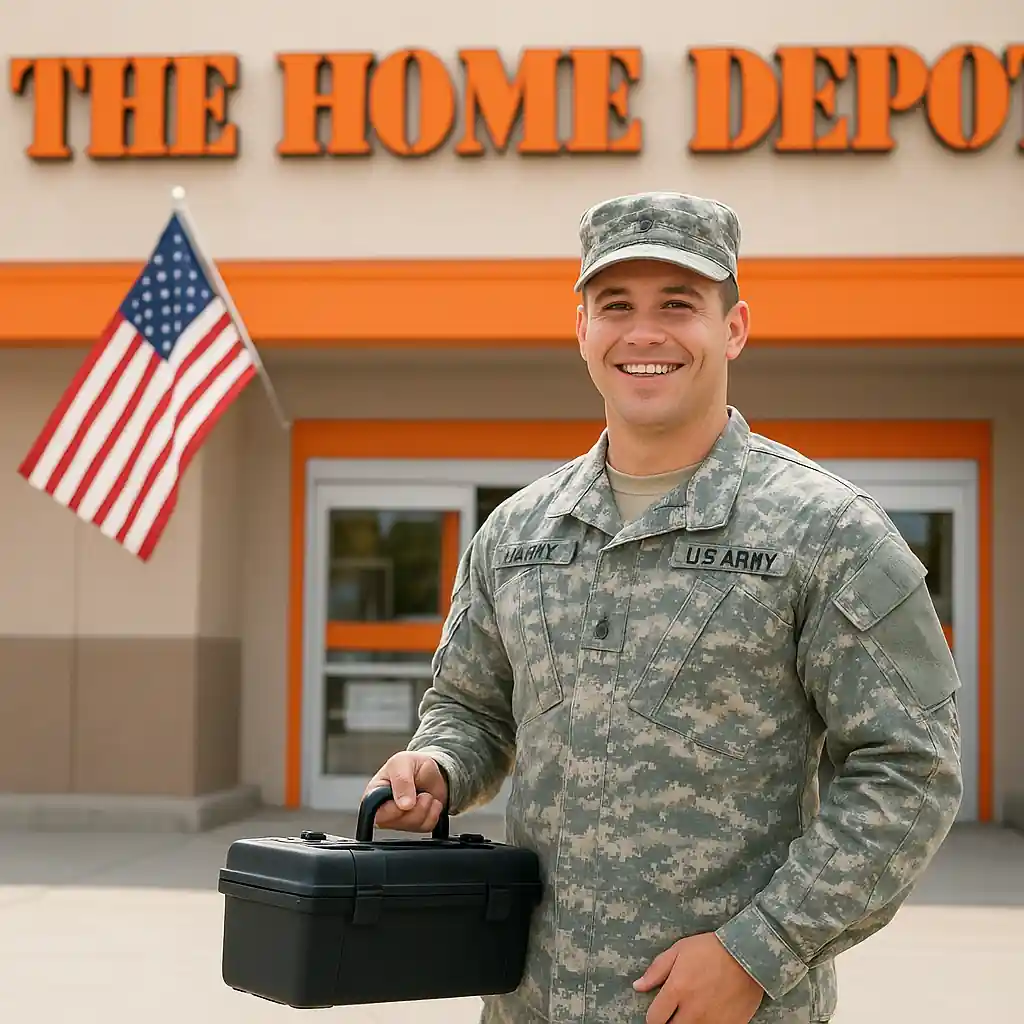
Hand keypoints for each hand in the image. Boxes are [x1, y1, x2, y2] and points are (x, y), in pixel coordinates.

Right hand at [363, 752, 448, 832]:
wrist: (429, 768)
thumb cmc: (409, 764)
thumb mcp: (403, 763)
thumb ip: (402, 781)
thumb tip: (403, 805)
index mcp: (374, 796)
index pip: (379, 815)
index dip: (395, 810)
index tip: (408, 801)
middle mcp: (385, 812)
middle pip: (398, 823)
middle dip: (415, 806)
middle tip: (418, 791)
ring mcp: (400, 820)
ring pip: (414, 825)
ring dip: (426, 807)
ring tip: (423, 794)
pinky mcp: (415, 825)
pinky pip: (426, 826)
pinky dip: (434, 813)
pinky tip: (430, 802)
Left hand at [633, 932, 763, 1023]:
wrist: (748, 954)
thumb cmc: (710, 949)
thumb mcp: (679, 950)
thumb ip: (656, 971)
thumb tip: (638, 986)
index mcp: (677, 990)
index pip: (654, 1019)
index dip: (654, 1017)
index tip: (659, 1011)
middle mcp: (692, 1010)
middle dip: (669, 1023)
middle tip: (675, 1012)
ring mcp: (712, 1021)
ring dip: (688, 1023)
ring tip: (692, 1012)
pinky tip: (709, 1014)